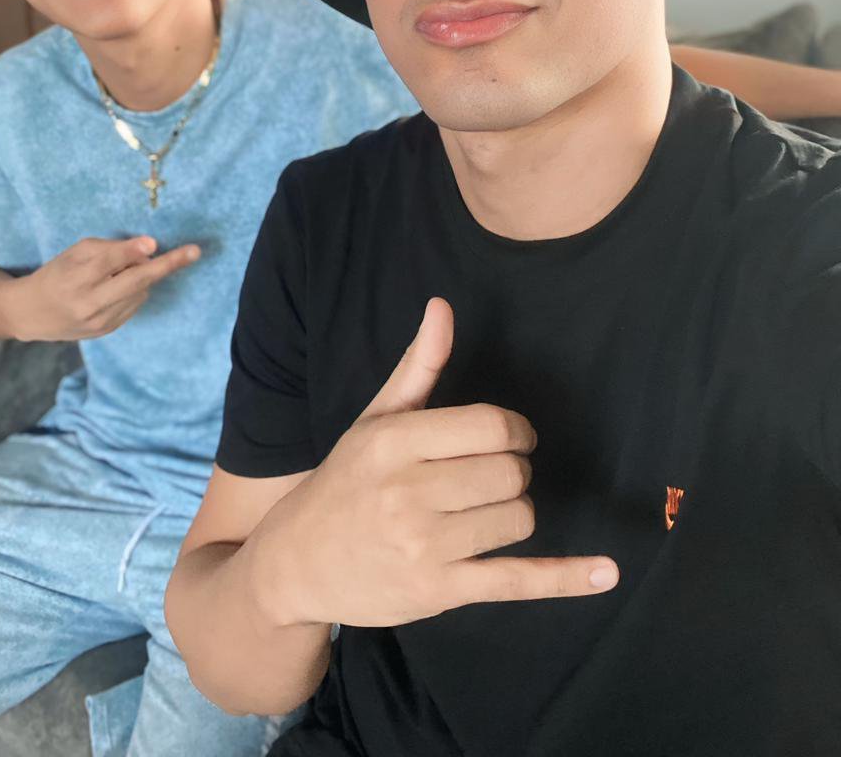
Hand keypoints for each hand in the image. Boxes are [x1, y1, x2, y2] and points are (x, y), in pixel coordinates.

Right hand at [4, 236, 199, 341]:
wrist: (32, 314)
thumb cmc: (56, 274)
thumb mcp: (74, 254)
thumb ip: (109, 250)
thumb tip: (148, 250)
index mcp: (75, 279)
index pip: (108, 262)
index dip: (131, 252)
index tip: (154, 243)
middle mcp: (89, 304)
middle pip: (135, 282)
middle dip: (167, 266)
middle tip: (195, 252)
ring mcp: (100, 321)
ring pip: (139, 292)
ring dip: (142, 276)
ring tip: (121, 271)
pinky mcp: (107, 330)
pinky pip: (134, 304)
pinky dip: (134, 291)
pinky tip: (118, 287)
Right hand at [256, 298, 618, 628]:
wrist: (295, 563)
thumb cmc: (344, 483)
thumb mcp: (374, 420)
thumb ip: (418, 367)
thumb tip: (443, 307)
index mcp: (393, 441)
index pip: (492, 427)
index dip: (517, 431)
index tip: (512, 439)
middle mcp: (407, 492)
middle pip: (510, 473)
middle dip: (511, 473)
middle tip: (484, 481)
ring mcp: (423, 546)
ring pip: (518, 519)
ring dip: (514, 513)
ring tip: (480, 515)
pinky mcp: (439, 593)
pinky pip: (516, 581)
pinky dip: (565, 578)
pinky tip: (605, 574)